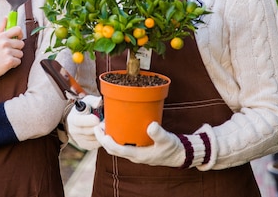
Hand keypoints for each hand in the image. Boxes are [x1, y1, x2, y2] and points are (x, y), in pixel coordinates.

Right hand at [0, 22, 23, 80]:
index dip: (20, 34)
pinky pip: (18, 61)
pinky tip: (6, 63)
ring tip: (6, 58)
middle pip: (21, 43)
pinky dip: (14, 64)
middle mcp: (4, 43)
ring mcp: (7, 52)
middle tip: (8, 52)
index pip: (18, 29)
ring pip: (21, 54)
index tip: (18, 38)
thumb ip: (2, 28)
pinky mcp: (9, 61)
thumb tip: (6, 17)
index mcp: (2, 36)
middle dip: (17, 49)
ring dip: (15, 57)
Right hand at [67, 95, 102, 149]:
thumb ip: (93, 101)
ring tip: (105, 125)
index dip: (90, 120)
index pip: (79, 121)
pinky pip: (96, 144)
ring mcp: (78, 139)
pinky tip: (102, 131)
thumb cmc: (83, 109)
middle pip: (89, 131)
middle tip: (107, 122)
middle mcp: (73, 130)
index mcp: (72, 119)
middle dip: (100, 126)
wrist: (75, 121)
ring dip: (102, 132)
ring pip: (94, 138)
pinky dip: (101, 138)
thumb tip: (99, 101)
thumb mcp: (86, 102)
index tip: (98, 118)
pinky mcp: (84, 145)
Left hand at [95, 122, 214, 168]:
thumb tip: (151, 126)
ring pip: (117, 146)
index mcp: (138, 154)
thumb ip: (159, 134)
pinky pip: (123, 143)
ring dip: (109, 137)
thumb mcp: (167, 140)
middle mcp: (134, 155)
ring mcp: (136, 152)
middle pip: (113, 149)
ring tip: (105, 123)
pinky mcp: (138, 148)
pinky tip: (117, 126)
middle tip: (98, 125)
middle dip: (103, 138)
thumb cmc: (173, 148)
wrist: (180, 154)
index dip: (106, 141)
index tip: (100, 130)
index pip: (116, 150)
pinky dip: (117, 136)